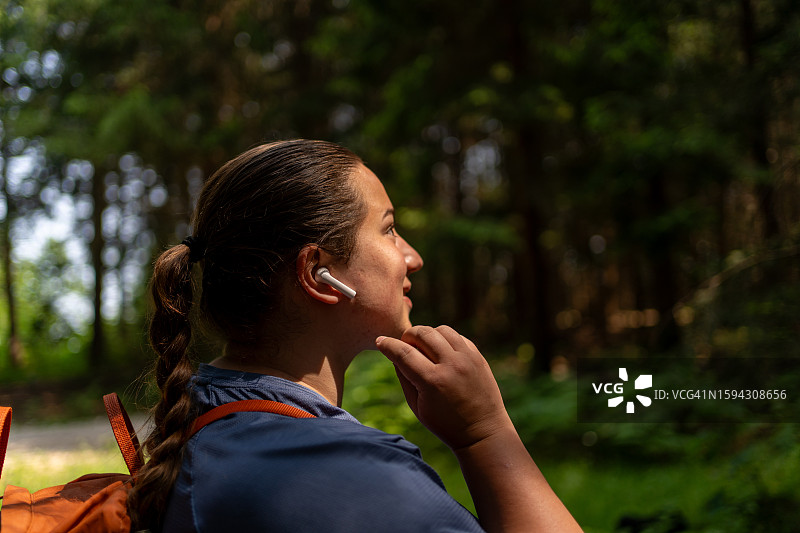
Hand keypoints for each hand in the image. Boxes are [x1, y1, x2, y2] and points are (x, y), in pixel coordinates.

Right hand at [376, 325, 511, 450]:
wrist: (483, 431)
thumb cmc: (445, 424)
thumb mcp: (417, 406)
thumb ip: (404, 378)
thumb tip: (395, 355)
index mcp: (433, 382)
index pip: (403, 353)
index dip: (388, 345)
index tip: (380, 341)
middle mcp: (451, 365)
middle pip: (422, 333)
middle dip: (408, 336)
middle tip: (405, 346)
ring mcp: (467, 358)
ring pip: (441, 330)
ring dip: (427, 335)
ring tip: (423, 349)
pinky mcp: (478, 356)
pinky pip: (457, 336)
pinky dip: (444, 339)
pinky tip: (441, 352)